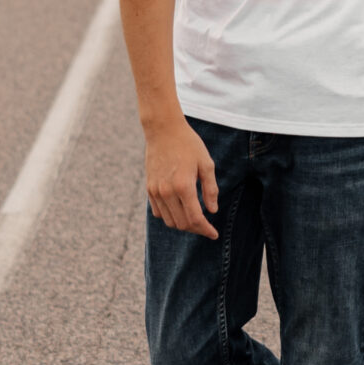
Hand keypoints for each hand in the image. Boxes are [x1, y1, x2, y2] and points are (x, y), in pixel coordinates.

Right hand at [145, 114, 218, 235]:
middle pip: (182, 224)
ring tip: (194, 220)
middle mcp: (167, 192)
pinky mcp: (149, 188)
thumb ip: (210, 189)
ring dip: (183, 224)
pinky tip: (179, 211)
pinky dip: (169, 217)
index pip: (195, 219)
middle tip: (207, 227)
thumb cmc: (188, 144)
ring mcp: (156, 191)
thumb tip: (212, 211)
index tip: (214, 234)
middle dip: (196, 229)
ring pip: (169, 221)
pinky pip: (158, 212)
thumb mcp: (206, 164)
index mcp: (184, 186)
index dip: (206, 230)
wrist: (163, 130)